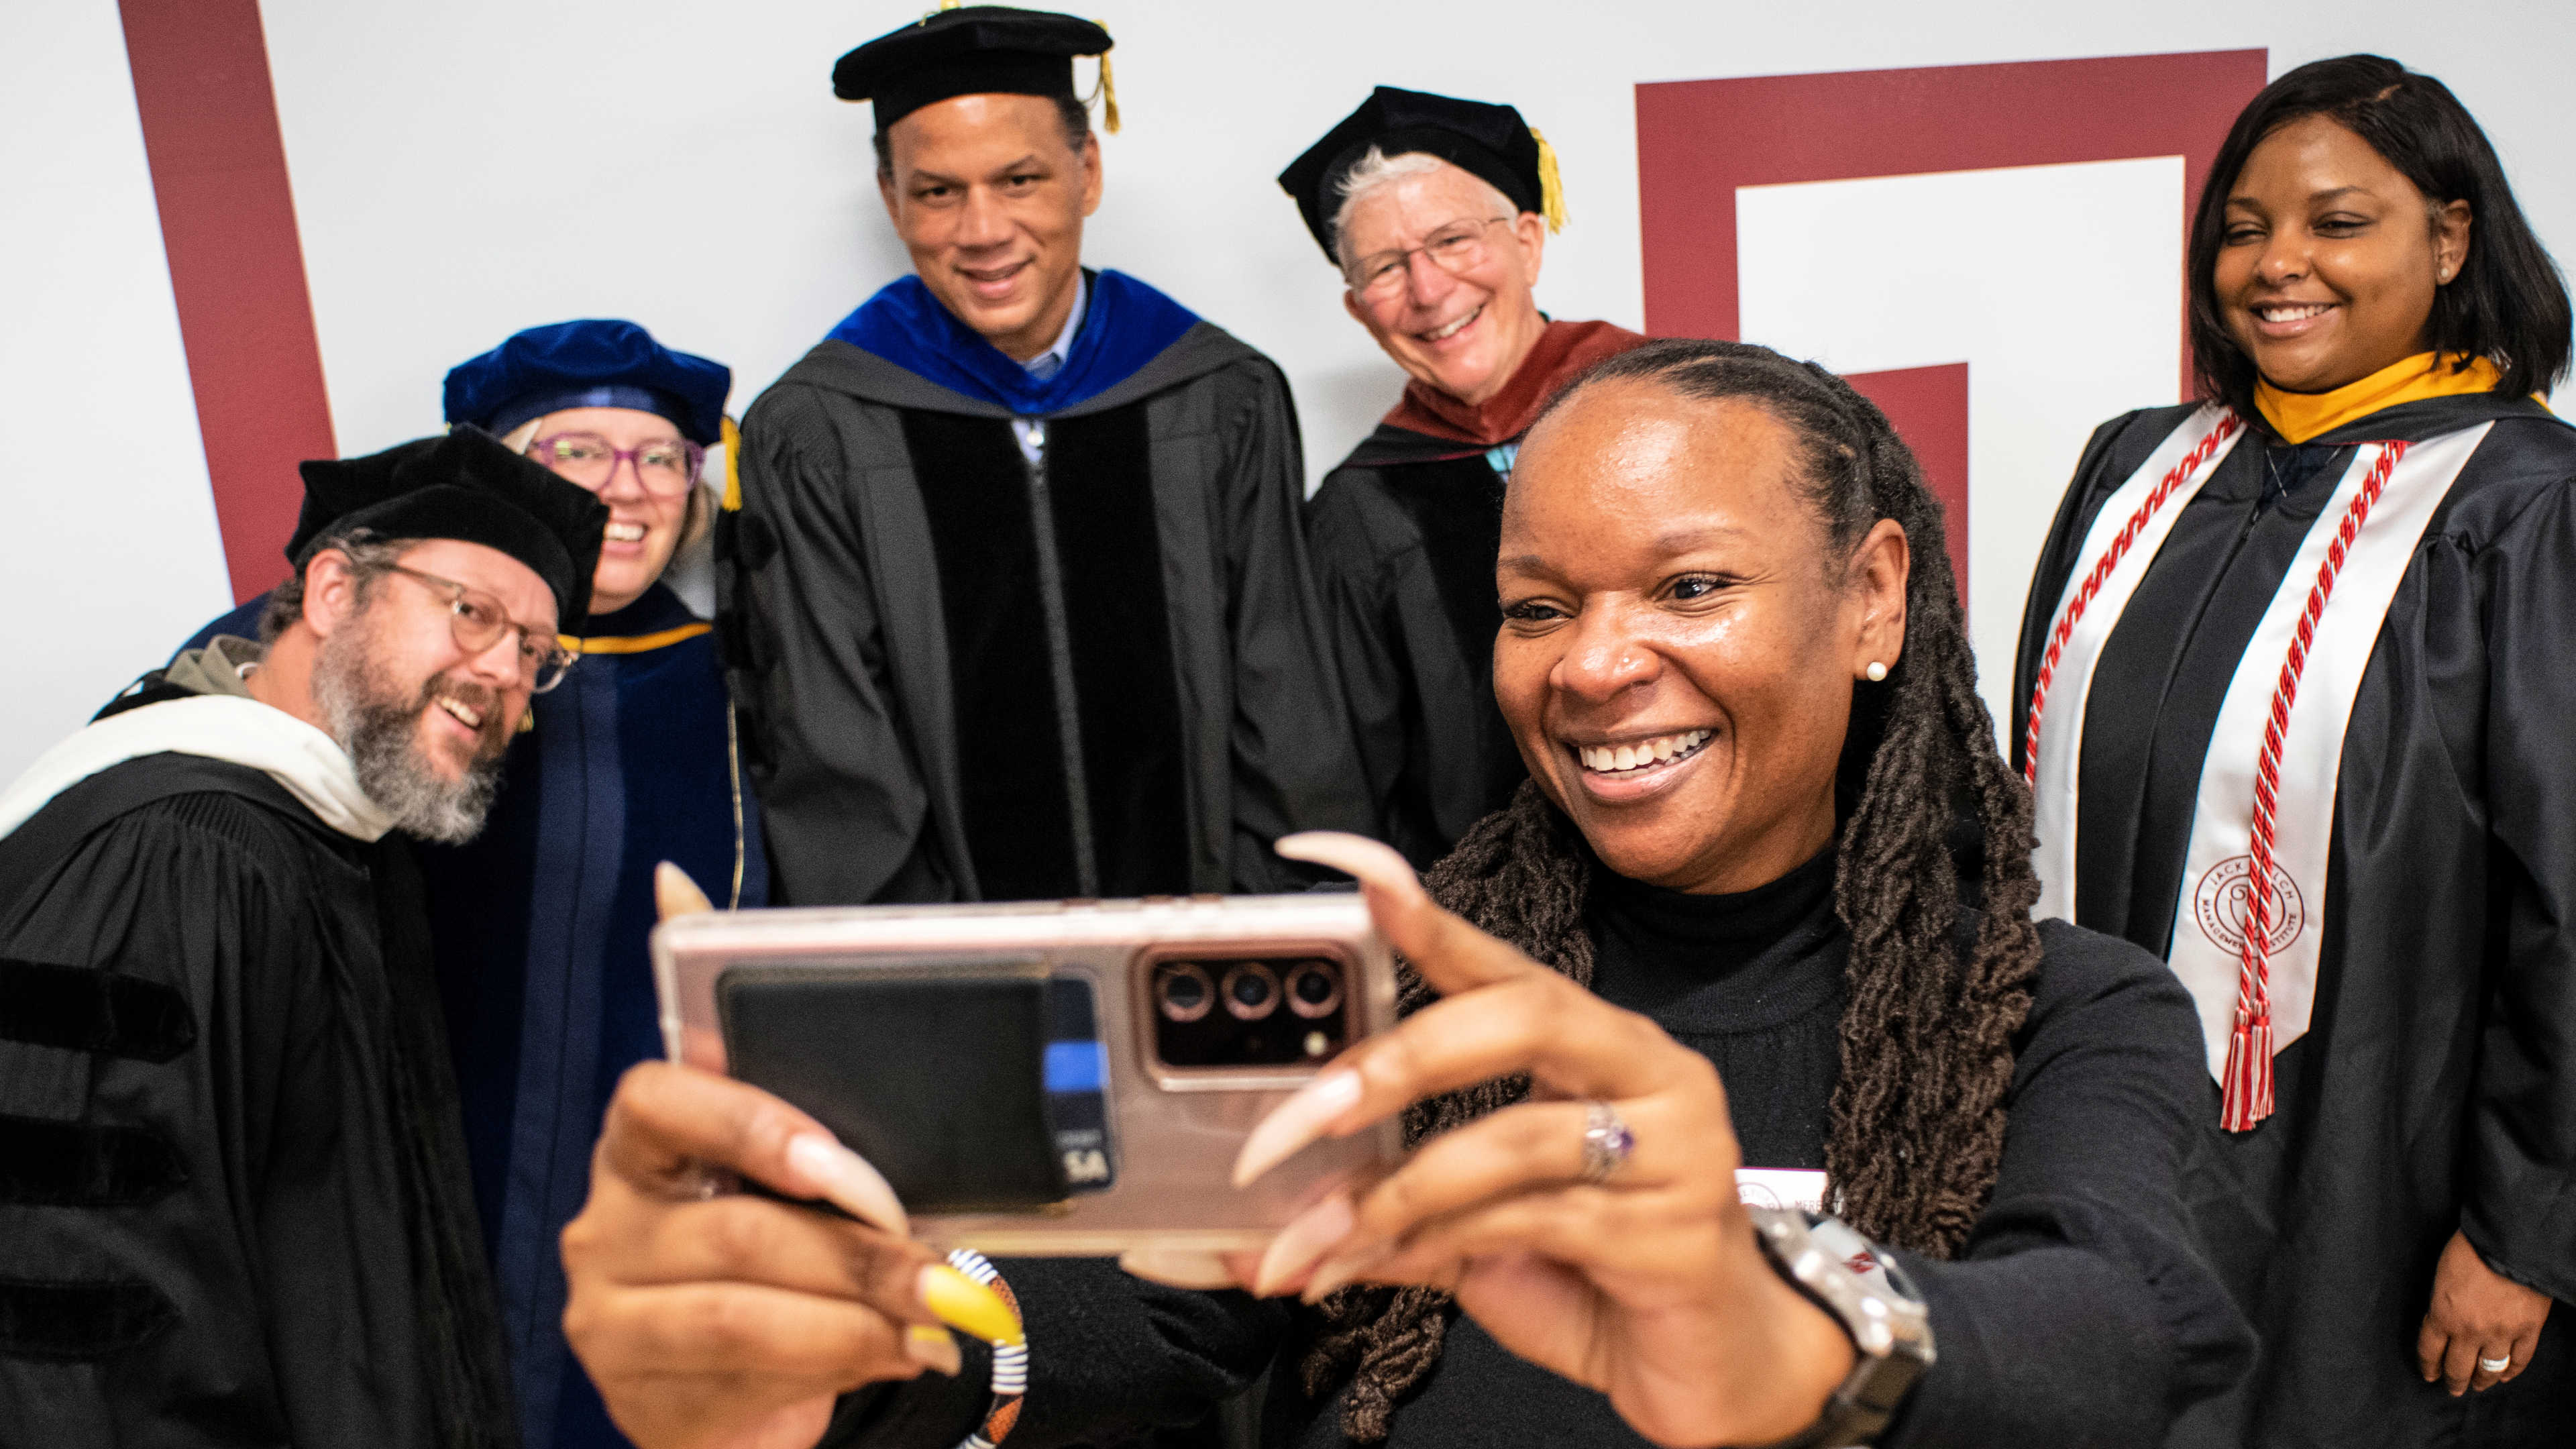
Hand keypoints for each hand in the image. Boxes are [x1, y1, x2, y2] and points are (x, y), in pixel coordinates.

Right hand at [557, 865, 1020, 1448]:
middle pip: (735, 1225)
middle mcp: (607, 1219)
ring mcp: (612, 1312)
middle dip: (857, 1248)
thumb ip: (772, 1054)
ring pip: (742, 1312)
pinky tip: (899, 1351)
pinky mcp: (636, 1390)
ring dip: (858, 1315)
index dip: (749, 1122)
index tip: (831, 1153)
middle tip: (945, 1268)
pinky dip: (840, 1364)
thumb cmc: (768, 1245)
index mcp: (643, 1140)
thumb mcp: (783, 1152)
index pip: (660, 1100)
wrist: (723, 1387)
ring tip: (941, 1316)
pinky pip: (748, 1377)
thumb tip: (677, 884)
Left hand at [1225, 833, 1855, 1447]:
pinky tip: (1385, 1264)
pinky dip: (1441, 1243)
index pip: (1496, 960)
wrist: (1714, 1362)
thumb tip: (1258, 1227)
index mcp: (1589, 1039)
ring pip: (1516, 1135)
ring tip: (1322, 1237)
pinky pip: (1538, 1221)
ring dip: (1397, 1191)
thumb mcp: (1475, 1226)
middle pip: (1520, 1015)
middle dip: (1396, 1061)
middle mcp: (1644, 1068)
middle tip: (1304, 1116)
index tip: (1337, 864)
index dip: (1419, 912)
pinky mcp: (1677, 1231)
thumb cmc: (1595, 1270)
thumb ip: (1385, 1206)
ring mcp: (1674, 1145)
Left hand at [2416, 1229, 2551, 1395]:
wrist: (2509, 1244)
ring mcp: (2501, 1333)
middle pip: (2458, 1366)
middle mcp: (2470, 1331)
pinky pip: (2519, 1359)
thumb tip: (2442, 1320)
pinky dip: (2511, 1371)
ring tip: (2477, 1387)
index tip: (2429, 1375)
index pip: (2430, 1350)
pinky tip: (2504, 1376)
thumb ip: (2441, 1303)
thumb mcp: (2440, 1276)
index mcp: (2442, 1315)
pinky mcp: (2528, 1331)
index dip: (2428, 1366)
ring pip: (2489, 1369)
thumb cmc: (2469, 1250)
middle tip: (2453, 1389)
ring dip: (2482, 1381)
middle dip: (2453, 1380)